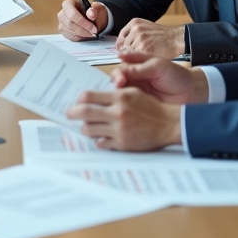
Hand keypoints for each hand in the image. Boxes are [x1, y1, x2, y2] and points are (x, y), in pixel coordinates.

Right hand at [57, 0, 107, 40]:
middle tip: (94, 33)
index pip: (73, 14)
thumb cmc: (93, 11)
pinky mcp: (64, 31)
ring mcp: (61, 23)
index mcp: (68, 4)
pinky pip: (71, 37)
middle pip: (70, 24)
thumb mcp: (97, 8)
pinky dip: (80, 38)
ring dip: (83, 35)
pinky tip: (86, 34)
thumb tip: (91, 14)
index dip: (83, 22)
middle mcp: (62, 13)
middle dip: (84, 30)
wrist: (92, 18)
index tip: (94, 28)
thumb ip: (95, 10)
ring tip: (92, 33)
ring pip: (71, 32)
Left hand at [65, 87, 182, 150]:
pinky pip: (101, 143)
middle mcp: (118, 113)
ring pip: (89, 130)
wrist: (169, 124)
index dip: (79, 99)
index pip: (89, 96)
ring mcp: (119, 130)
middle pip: (84, 113)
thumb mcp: (134, 93)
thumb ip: (114, 94)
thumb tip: (93, 97)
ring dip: (85, 129)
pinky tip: (101, 137)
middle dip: (72, 114)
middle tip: (69, 114)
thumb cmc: (151, 107)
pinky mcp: (122, 144)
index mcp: (120, 97)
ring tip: (86, 127)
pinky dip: (98, 140)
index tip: (77, 101)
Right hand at [111, 52, 209, 103]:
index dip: (117, 75)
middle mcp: (135, 79)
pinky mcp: (141, 105)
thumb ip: (139, 66)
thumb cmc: (177, 75)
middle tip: (120, 89)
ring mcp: (137, 93)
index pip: (121, 69)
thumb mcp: (158, 66)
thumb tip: (119, 59)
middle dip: (116, 86)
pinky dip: (125, 107)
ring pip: (121, 95)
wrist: (191, 92)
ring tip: (121, 100)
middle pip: (117, 83)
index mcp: (137, 66)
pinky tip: (125, 108)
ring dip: (118, 97)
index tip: (120, 80)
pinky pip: (129, 106)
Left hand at [115, 18, 184, 57]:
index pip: (121, 37)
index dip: (122, 46)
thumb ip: (133, 33)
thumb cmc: (163, 35)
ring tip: (141, 59)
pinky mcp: (144, 49)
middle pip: (123, 46)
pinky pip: (136, 58)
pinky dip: (138, 61)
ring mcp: (140, 39)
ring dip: (133, 58)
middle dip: (128, 53)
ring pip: (128, 53)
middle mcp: (136, 29)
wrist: (176, 39)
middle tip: (134, 58)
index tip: (124, 51)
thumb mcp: (146, 27)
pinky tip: (144, 61)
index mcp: (135, 22)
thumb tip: (120, 44)